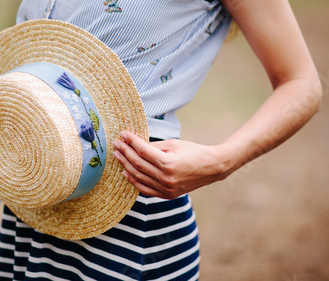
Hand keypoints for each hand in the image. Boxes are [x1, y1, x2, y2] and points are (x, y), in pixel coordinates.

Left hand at [112, 131, 232, 198]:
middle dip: (125, 152)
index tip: (123, 134)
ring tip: (118, 156)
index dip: (131, 142)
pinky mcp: (167, 195)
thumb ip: (153, 145)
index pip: (143, 151)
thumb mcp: (174, 144)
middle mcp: (166, 178)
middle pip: (138, 164)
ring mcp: (167, 189)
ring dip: (126, 166)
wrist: (212, 168)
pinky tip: (126, 172)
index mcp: (168, 163)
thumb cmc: (194, 152)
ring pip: (139, 177)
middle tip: (116, 144)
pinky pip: (145, 189)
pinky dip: (134, 181)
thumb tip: (134, 143)